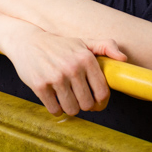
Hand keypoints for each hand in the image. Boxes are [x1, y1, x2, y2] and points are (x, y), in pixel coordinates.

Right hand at [1, 23, 126, 115]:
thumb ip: (106, 46)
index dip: (101, 103)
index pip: (102, 92)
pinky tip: (55, 101)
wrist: (27, 42)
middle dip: (84, 105)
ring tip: (67, 100)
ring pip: (72, 109)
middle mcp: (72, 68)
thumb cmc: (59, 45)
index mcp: (86, 59)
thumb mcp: (83, 42)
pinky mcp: (40, 85)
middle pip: (87, 104)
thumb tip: (123, 59)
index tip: (96, 104)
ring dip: (70, 109)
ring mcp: (55, 77)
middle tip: (79, 100)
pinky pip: (54, 109)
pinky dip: (56, 109)